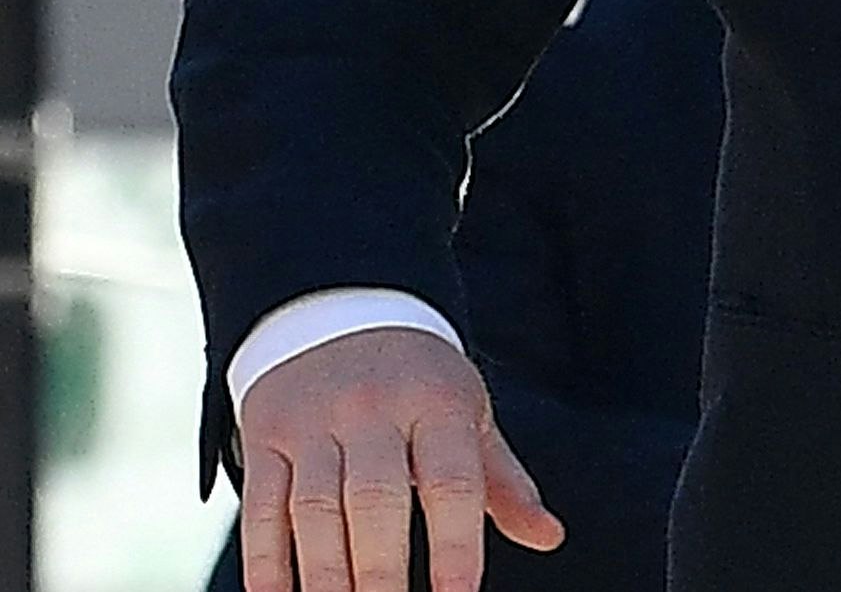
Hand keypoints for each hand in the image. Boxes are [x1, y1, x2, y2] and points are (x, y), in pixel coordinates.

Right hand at [236, 327, 562, 591]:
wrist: (344, 307)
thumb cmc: (420, 382)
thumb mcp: (467, 415)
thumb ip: (502, 482)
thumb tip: (548, 537)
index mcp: (438, 401)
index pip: (451, 481)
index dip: (456, 545)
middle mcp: (373, 408)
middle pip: (376, 499)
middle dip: (381, 569)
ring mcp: (313, 420)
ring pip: (314, 507)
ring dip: (324, 574)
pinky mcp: (265, 435)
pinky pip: (261, 504)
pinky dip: (265, 558)